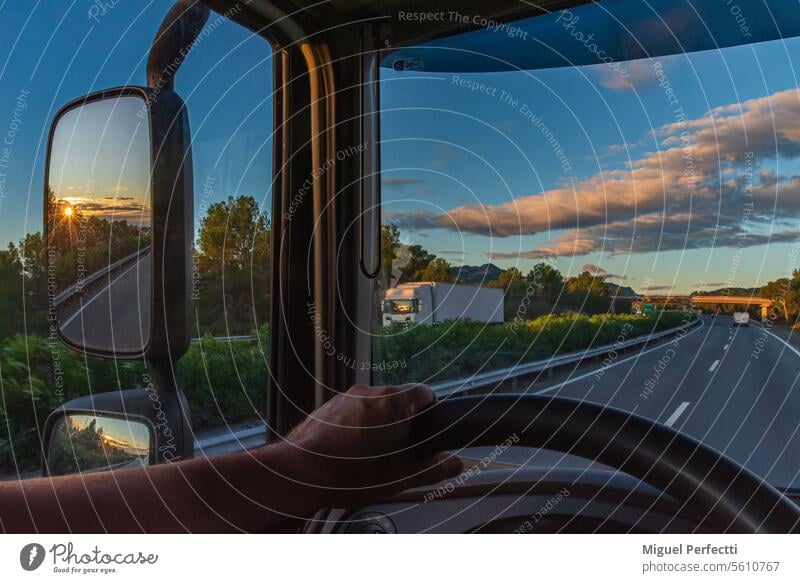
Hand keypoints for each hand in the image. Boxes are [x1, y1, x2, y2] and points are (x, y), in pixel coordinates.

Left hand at [281, 383, 462, 506]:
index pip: (425, 392)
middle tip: (403, 451)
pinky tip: (351, 453)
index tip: (430, 429)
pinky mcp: (328, 406)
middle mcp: (370, 392)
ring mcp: (346, 397)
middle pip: (399, 399)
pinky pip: (353, 411)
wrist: (299, 471)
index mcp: (393, 403)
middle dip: (404, 422)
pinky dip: (357, 426)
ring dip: (379, 425)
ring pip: (374, 406)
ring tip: (373, 456)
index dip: (432, 411)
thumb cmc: (349, 473)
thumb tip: (455, 463)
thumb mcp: (400, 477)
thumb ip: (433, 468)